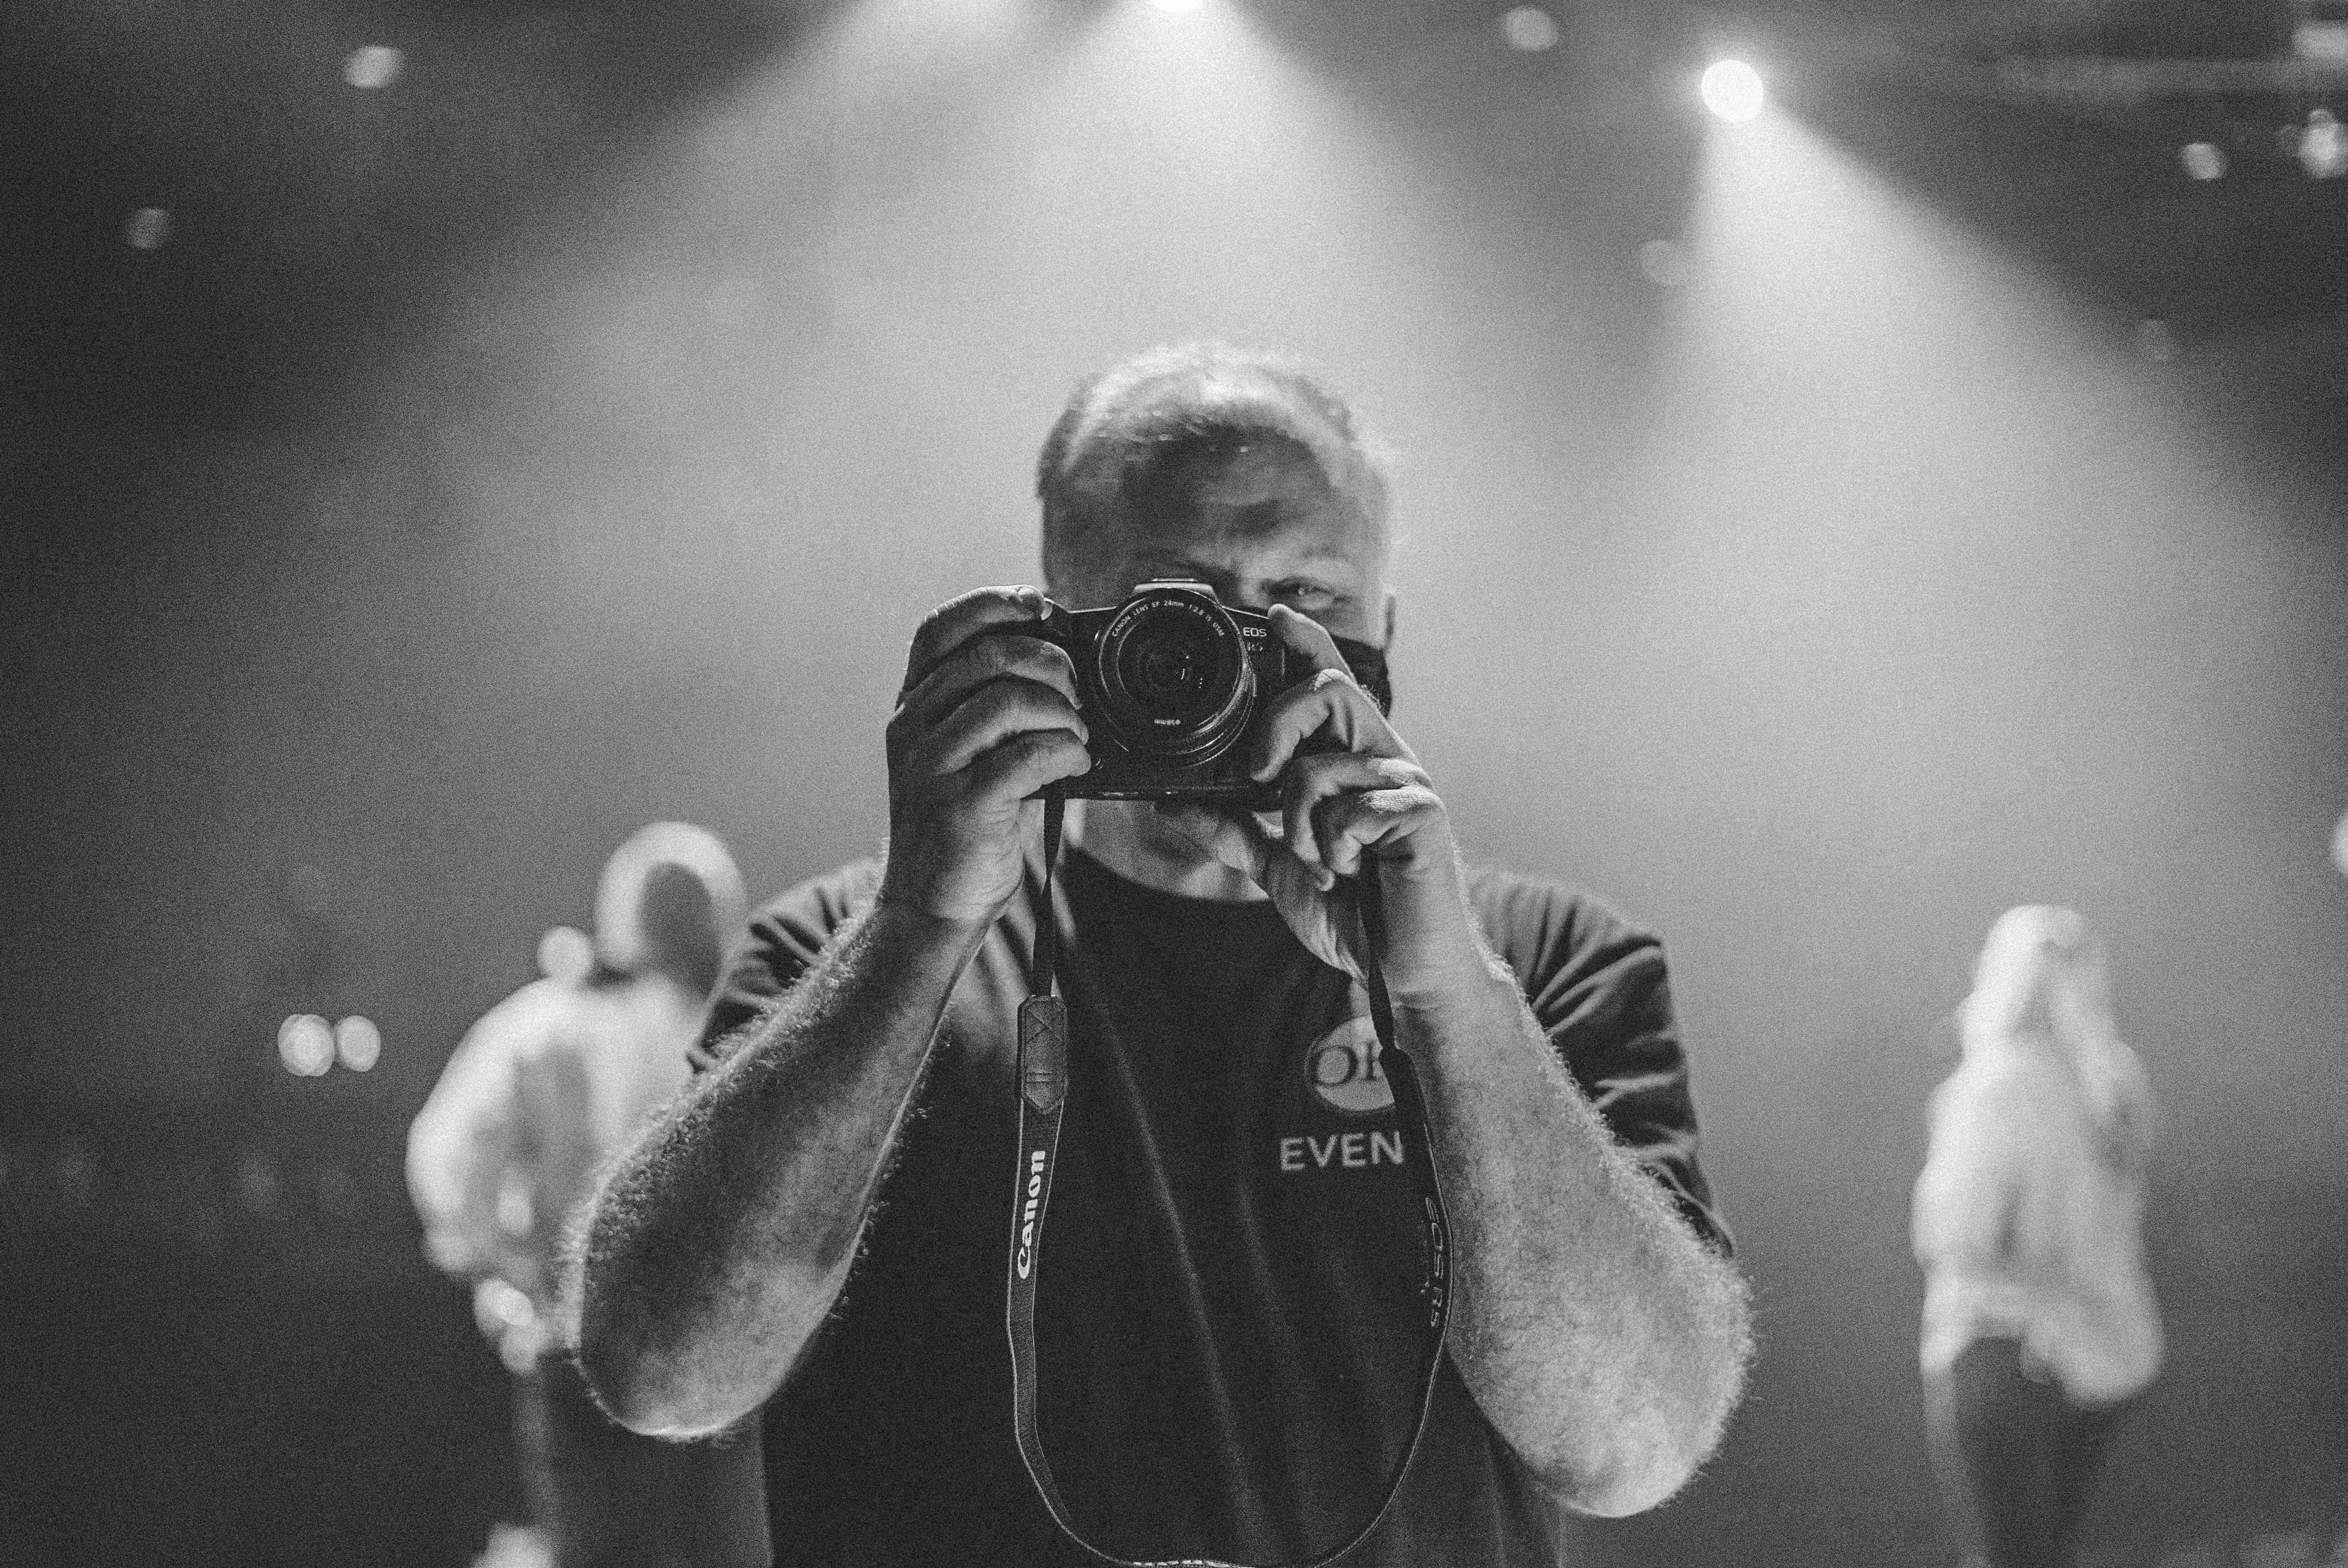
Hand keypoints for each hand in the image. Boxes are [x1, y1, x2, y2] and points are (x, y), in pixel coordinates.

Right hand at [878, 586, 1092, 925]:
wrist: (930, 905)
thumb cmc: (963, 827)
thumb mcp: (965, 756)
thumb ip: (994, 709)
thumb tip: (1063, 663)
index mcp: (912, 707)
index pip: (940, 628)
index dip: (993, 605)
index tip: (1043, 609)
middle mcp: (912, 727)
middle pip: (989, 656)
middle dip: (1051, 665)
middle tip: (1078, 695)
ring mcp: (930, 766)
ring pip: (1010, 700)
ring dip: (1064, 713)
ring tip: (1079, 737)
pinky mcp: (960, 805)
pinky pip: (1028, 755)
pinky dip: (1067, 753)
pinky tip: (1077, 766)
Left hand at [1155, 606, 1486, 999]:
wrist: (1402, 971)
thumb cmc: (1356, 914)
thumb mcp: (1279, 866)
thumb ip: (1233, 830)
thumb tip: (1173, 801)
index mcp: (1353, 762)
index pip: (1332, 683)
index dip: (1306, 645)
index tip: (1274, 618)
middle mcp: (1382, 761)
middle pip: (1326, 690)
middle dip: (1276, 726)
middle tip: (1257, 777)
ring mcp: (1405, 783)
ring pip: (1322, 761)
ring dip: (1298, 821)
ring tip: (1320, 862)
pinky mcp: (1420, 813)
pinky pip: (1348, 810)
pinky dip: (1331, 849)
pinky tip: (1352, 874)